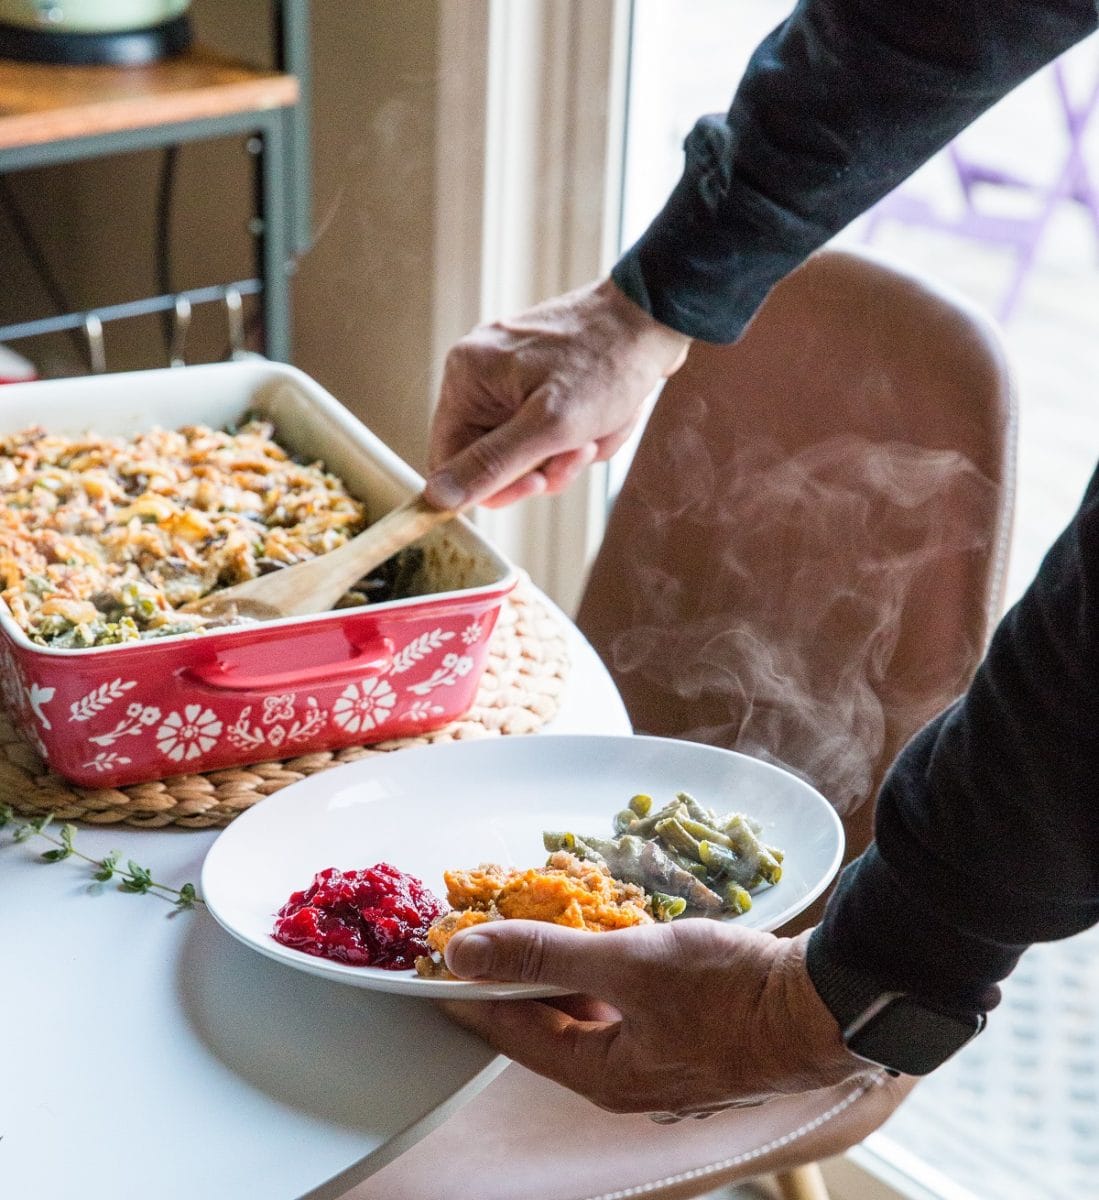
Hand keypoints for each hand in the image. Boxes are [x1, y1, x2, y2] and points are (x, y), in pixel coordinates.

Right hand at [424, 278, 690, 510]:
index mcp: (467, 378)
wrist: (657, 317)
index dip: (491, 487)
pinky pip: (550, 432)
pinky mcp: (542, 380)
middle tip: (581, 449)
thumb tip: (437, 499)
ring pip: (529, 450)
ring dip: (570, 452)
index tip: (537, 485)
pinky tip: (606, 416)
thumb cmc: (606, 363)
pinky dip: (581, 434)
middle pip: (495, 459)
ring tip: (601, 427)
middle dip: (545, 465)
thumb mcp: (549, 426)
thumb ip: (491, 465)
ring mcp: (512, 376)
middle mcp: (481, 374)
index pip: (450, 461)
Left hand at [438, 921, 866, 1115]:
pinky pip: (631, 1006)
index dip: (474, 992)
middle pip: (554, 1025)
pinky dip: (610, 973)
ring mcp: (666, 1062)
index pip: (514, 1032)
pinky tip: (611, 938)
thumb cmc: (732, 990)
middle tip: (490, 932)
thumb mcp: (629, 962)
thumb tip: (465, 951)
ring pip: (594, 1014)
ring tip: (544, 925)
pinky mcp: (694, 1037)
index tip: (442, 959)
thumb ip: (544, 953)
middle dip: (520, 978)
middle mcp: (631, 1080)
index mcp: (606, 1077)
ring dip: (567, 971)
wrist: (829, 1004)